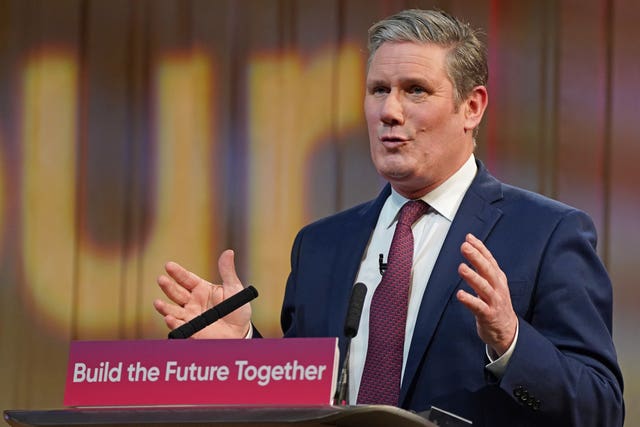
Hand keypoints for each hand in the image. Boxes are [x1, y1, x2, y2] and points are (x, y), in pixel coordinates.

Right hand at [153, 249, 251, 338]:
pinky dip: (173, 323)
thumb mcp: (234, 288)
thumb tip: (228, 252)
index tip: (168, 265)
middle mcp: (193, 302)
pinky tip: (169, 318)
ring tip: (157, 303)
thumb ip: (227, 272)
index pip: (186, 279)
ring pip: (173, 310)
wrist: (241, 332)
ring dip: (164, 307)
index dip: (177, 273)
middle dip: (168, 286)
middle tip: (161, 279)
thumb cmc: (237, 308)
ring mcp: (191, 316)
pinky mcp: (191, 330)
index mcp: (201, 289)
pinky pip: (180, 326)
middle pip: (176, 293)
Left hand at [456, 233, 516, 355]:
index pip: (490, 260)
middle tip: (464, 247)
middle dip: (476, 257)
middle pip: (488, 270)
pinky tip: (460, 295)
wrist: (507, 331)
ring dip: (473, 277)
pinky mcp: (489, 315)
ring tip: (462, 268)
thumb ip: (482, 267)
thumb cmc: (496, 304)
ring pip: (484, 287)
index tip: (469, 238)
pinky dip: (470, 300)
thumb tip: (470, 246)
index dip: (480, 248)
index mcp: (498, 279)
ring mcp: (494, 302)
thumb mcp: (493, 284)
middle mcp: (498, 288)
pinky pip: (479, 307)